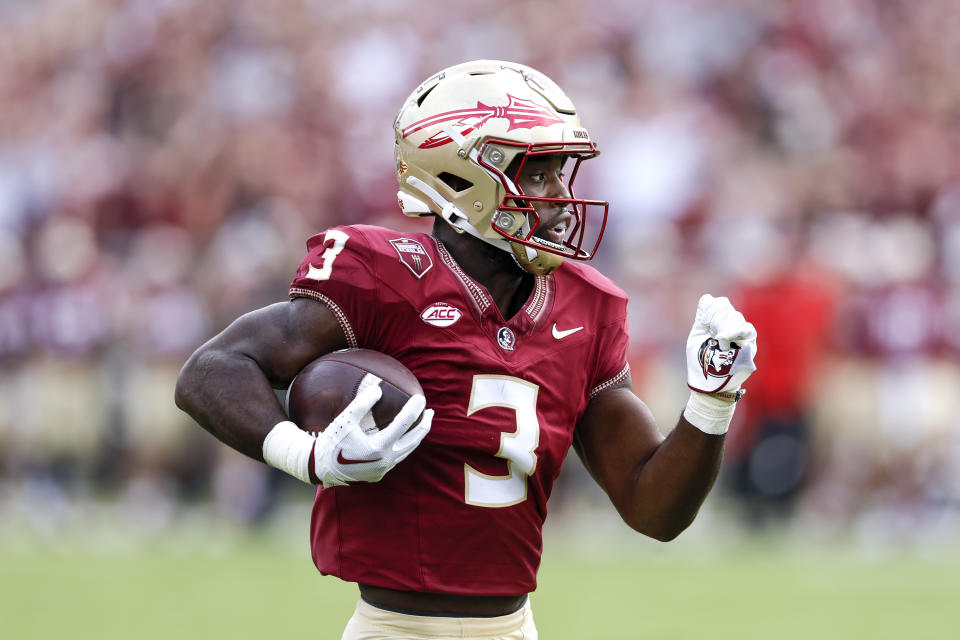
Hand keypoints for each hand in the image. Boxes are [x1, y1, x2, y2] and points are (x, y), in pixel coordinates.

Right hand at [309, 374, 432, 486]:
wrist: (319, 468)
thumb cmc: (331, 441)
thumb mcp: (344, 420)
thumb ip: (362, 403)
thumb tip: (379, 389)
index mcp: (379, 447)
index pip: (404, 424)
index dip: (414, 409)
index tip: (420, 397)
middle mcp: (385, 460)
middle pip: (414, 440)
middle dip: (425, 424)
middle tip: (430, 411)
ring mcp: (384, 469)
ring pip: (408, 451)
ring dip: (416, 436)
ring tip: (420, 423)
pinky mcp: (379, 474)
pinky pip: (397, 458)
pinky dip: (403, 446)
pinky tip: (402, 437)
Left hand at [686, 294, 757, 395]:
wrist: (708, 384)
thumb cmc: (700, 362)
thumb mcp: (697, 337)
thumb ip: (703, 318)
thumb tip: (707, 297)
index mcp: (718, 322)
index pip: (720, 304)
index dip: (712, 308)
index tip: (705, 323)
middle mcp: (732, 326)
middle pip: (728, 310)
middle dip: (717, 319)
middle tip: (712, 334)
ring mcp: (742, 335)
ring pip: (736, 318)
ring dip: (725, 327)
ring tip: (718, 340)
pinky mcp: (749, 345)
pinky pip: (747, 330)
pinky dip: (734, 331)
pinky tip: (725, 337)